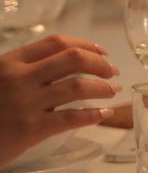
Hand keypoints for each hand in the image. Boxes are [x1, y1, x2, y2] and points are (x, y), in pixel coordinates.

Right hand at [0, 34, 116, 164]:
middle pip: (73, 58)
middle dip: (100, 63)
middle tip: (112, 71)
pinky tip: (101, 114)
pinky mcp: (30, 129)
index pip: (56, 42)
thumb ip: (23, 71)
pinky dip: (92, 115)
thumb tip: (62, 65)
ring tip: (112, 91)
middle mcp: (19, 78)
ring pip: (77, 86)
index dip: (85, 44)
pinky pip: (71, 117)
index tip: (101, 51)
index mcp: (10, 62)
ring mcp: (25, 103)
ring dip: (103, 87)